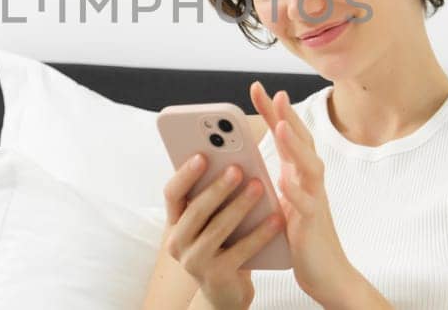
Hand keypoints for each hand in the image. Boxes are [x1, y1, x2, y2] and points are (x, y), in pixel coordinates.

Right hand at [162, 150, 286, 309]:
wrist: (225, 292)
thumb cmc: (222, 246)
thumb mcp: (210, 223)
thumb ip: (213, 198)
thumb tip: (232, 161)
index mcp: (174, 223)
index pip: (172, 193)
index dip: (185, 174)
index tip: (202, 155)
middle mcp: (178, 242)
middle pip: (196, 210)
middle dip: (218, 188)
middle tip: (238, 167)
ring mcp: (195, 261)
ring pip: (218, 229)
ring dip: (240, 206)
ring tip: (259, 186)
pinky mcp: (217, 276)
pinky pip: (241, 251)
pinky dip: (260, 233)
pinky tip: (276, 218)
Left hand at [251, 81, 360, 305]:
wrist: (326, 274)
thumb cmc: (301, 236)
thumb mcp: (281, 200)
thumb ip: (268, 178)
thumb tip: (241, 159)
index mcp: (298, 175)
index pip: (285, 136)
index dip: (273, 111)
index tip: (257, 87)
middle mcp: (309, 182)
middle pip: (301, 142)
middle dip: (287, 117)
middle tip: (275, 93)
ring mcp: (315, 201)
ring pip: (310, 168)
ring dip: (296, 146)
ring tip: (281, 127)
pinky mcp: (313, 225)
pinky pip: (307, 206)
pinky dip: (297, 192)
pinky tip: (284, 182)